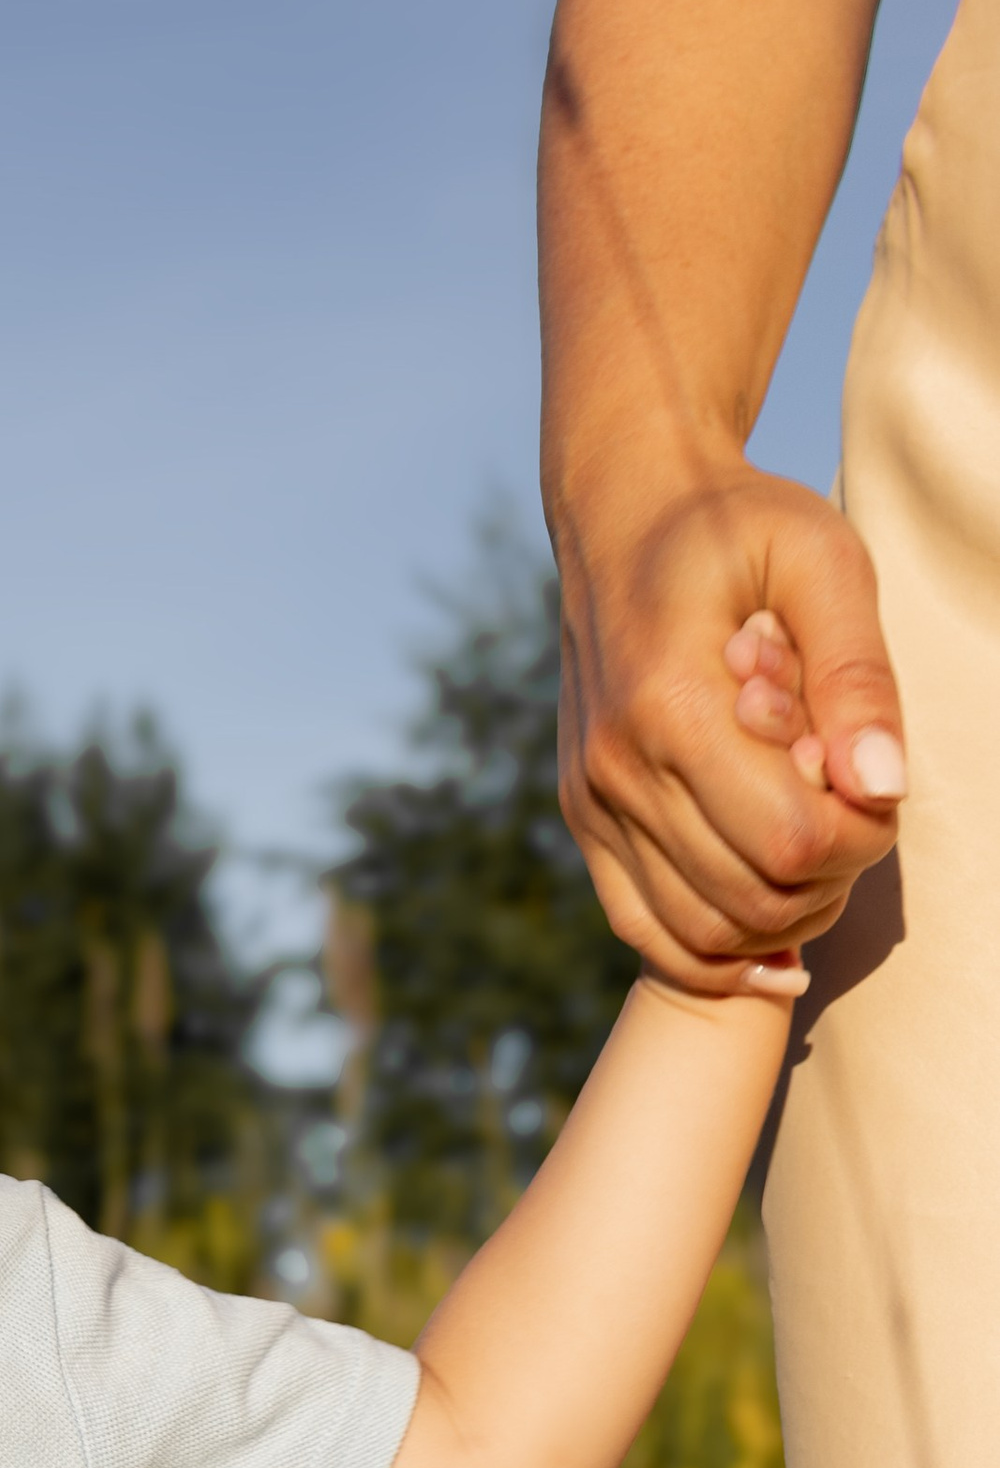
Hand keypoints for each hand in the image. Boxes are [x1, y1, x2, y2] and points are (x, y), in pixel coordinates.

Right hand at [554, 455, 903, 994]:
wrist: (620, 511)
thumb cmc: (735, 525)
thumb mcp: (823, 561)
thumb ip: (859, 675)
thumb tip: (882, 787)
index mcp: (672, 704)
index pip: (790, 843)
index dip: (862, 838)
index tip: (878, 785)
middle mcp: (617, 768)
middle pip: (752, 900)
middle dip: (830, 880)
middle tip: (853, 814)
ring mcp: (591, 803)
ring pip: (702, 933)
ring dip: (783, 920)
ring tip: (816, 857)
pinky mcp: (584, 820)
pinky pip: (646, 931)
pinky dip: (716, 955)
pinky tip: (773, 938)